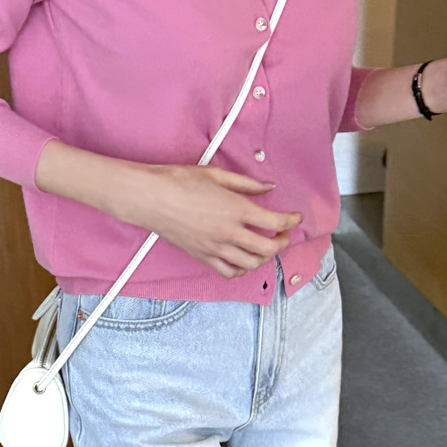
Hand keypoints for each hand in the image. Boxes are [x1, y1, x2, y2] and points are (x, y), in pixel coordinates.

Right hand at [127, 165, 302, 278]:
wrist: (151, 198)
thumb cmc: (178, 181)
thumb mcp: (217, 175)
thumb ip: (247, 183)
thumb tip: (268, 188)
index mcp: (236, 209)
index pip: (275, 222)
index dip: (291, 221)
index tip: (295, 218)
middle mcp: (229, 232)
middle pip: (268, 248)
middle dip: (282, 242)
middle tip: (283, 235)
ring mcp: (215, 247)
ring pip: (251, 263)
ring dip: (264, 257)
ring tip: (266, 248)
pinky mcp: (202, 255)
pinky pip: (229, 271)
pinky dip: (242, 270)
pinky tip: (244, 261)